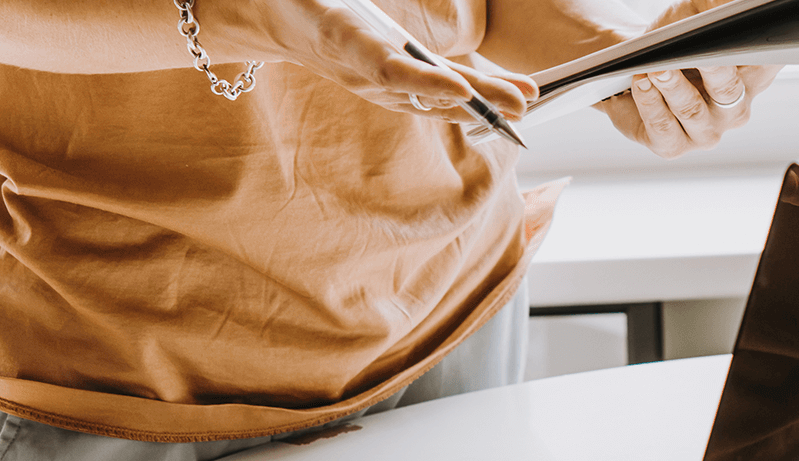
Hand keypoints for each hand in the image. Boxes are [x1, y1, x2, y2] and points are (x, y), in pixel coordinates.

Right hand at [214, 0, 534, 121]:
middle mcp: (363, 71)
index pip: (389, 68)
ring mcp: (376, 86)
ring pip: (436, 99)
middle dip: (477, 96)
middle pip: (427, 89)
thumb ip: (364, 18)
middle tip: (520, 100)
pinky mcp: (386, 88)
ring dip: (483, 102)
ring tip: (524, 100)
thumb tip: (397, 48)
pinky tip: (502, 104)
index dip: (426, 82)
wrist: (274, 18)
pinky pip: (432, 99)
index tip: (461, 87)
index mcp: (344, 39)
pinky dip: (469, 103)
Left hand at [598, 0, 781, 157]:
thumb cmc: (672, 41)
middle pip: (731, 91)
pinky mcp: (673, 146)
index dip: (765, 55)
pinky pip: (663, 128)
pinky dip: (651, 104)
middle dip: (715, 71)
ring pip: (693, 112)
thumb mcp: (695, 12)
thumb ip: (715, 7)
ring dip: (674, 87)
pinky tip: (642, 83)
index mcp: (751, 77)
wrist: (632, 71)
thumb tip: (725, 5)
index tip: (748, 43)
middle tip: (698, 54)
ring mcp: (706, 132)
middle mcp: (734, 110)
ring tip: (658, 68)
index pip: (767, 63)